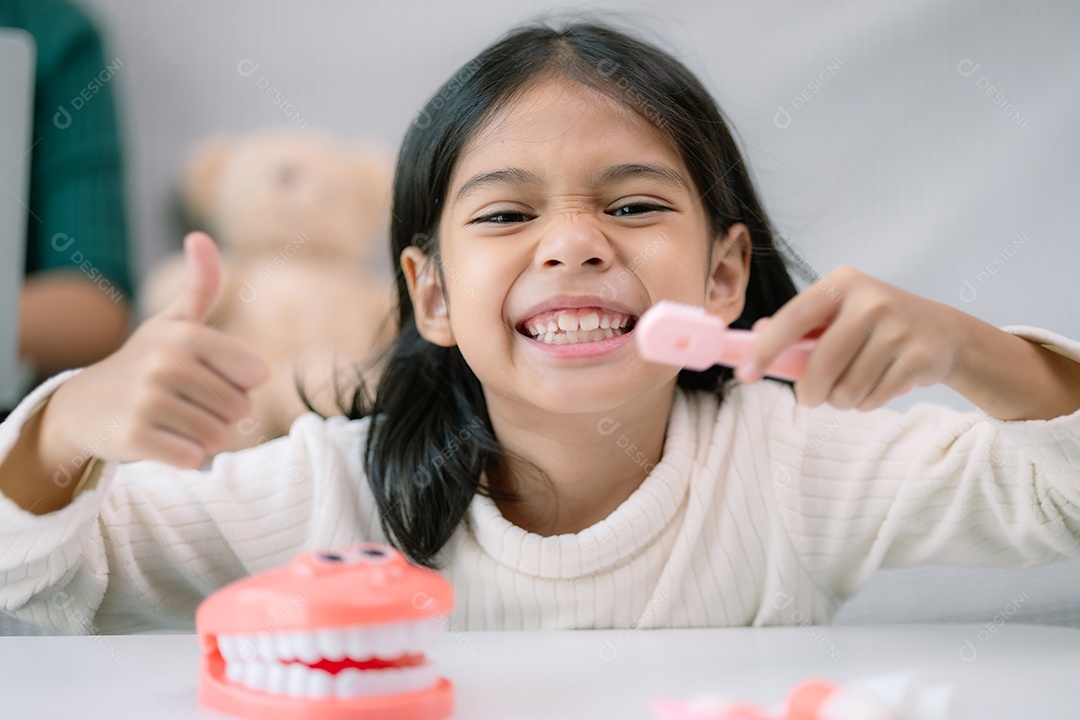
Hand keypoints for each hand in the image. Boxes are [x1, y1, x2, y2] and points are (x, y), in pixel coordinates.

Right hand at [41, 232, 268, 468]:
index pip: (255, 376)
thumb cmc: (145, 361)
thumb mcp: (174, 321)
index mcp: (187, 335)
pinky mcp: (134, 437)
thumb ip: (201, 284)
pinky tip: (161, 441)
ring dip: (204, 437)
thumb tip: (200, 235)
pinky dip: (185, 457)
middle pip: (239, 409)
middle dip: (221, 414)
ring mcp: (147, 400)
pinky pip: (192, 458)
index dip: (239, 385)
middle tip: (186, 403)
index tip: (208, 378)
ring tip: (174, 421)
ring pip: (218, 436)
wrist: (84, 405)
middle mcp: (166, 364)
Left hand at [736, 266, 961, 409]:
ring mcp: (898, 329)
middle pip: (821, 365)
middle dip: (809, 392)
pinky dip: (867, 403)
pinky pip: (873, 399)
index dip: (766, 348)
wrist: (944, 331)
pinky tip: (878, 386)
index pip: (794, 317)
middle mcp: (871, 301)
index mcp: (842, 284)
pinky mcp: (919, 357)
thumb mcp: (838, 311)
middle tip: (810, 397)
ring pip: (847, 390)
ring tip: (853, 386)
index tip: (744, 374)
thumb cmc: (875, 323)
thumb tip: (756, 335)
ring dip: (842, 400)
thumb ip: (798, 325)